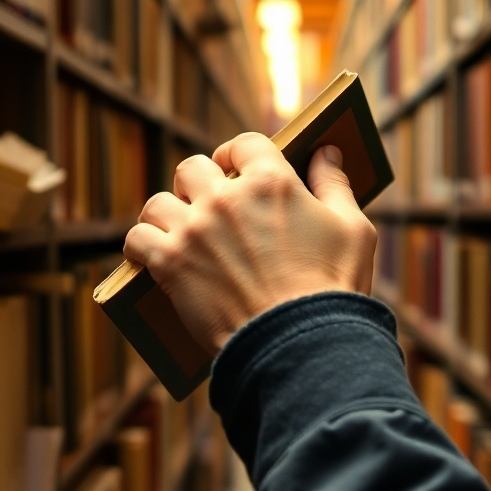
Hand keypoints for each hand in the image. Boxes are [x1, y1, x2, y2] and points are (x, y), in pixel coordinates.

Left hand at [123, 132, 377, 354]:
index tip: (235, 167)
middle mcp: (226, 199)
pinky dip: (141, 246)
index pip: (244, 145)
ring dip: (166, 215)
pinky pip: (137, 239)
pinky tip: (151, 255)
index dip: (237, 154)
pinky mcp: (171, 264)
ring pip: (158, 203)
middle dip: (198, 181)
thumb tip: (326, 154)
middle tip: (205, 202)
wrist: (300, 345)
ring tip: (176, 231)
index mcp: (271, 182)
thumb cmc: (332, 289)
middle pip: (192, 167)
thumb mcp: (353, 230)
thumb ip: (335, 185)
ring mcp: (194, 230)